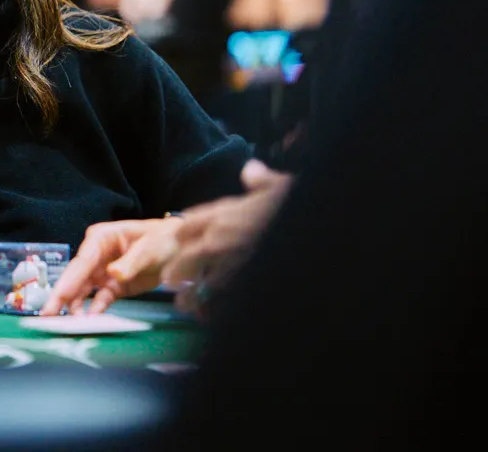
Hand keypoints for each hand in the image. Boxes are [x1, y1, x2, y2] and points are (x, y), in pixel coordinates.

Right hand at [40, 218, 181, 315]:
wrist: (179, 249)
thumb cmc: (163, 239)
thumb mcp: (149, 248)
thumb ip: (131, 262)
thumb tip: (114, 273)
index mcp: (101, 238)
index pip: (82, 261)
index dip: (69, 279)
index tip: (60, 296)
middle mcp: (96, 255)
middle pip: (76, 277)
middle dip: (61, 295)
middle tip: (47, 314)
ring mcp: (103, 272)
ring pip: (83, 291)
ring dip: (75, 307)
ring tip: (67, 323)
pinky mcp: (112, 287)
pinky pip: (99, 300)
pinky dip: (94, 311)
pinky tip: (88, 321)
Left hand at [161, 160, 291, 314]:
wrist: (315, 235)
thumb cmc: (297, 209)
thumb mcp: (282, 187)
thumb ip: (262, 181)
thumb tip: (251, 170)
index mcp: (226, 214)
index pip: (189, 223)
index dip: (182, 232)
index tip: (178, 239)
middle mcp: (220, 240)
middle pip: (184, 257)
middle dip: (177, 268)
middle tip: (171, 279)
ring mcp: (229, 267)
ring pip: (197, 285)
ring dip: (190, 295)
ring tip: (185, 304)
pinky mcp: (241, 290)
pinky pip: (217, 305)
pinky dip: (212, 312)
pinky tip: (210, 318)